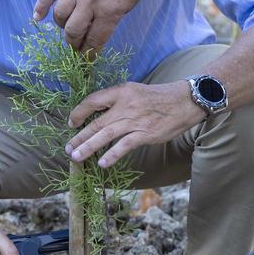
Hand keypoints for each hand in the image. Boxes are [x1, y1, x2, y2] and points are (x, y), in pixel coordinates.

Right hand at [33, 0, 155, 50]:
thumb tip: (92, 35)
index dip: (89, 54)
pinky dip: (41, 5)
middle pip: (73, 31)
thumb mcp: (128, 5)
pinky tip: (37, 18)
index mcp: (110, 11)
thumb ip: (109, 20)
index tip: (86, 60)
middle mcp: (91, 1)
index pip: (94, 41)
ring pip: (60, 15)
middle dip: (74, 44)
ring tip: (67, 28)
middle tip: (76, 47)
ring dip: (62, 26)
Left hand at [65, 81, 203, 167]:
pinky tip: (102, 163)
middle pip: (96, 122)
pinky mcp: (146, 134)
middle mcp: (125, 105)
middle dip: (80, 136)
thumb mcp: (135, 91)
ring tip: (76, 156)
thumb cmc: (158, 98)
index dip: (79, 112)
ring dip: (88, 147)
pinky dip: (112, 155)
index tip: (72, 122)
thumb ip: (118, 101)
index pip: (93, 100)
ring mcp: (135, 120)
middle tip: (68, 148)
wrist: (185, 101)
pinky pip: (124, 145)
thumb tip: (98, 115)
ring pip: (106, 135)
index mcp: (121, 91)